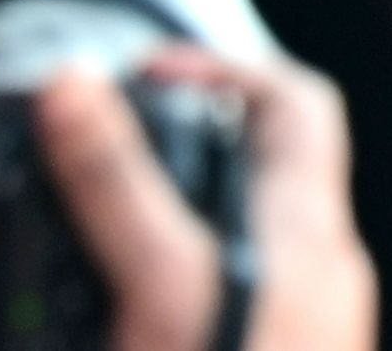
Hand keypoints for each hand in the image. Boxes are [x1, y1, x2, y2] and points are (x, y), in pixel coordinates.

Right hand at [33, 50, 375, 350]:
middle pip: (267, 165)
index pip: (296, 101)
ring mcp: (305, 315)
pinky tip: (130, 300)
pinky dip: (187, 274)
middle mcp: (320, 263)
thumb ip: (117, 184)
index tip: (148, 72)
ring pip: (249, 231)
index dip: (226, 68)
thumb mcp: (162, 278)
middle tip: (121, 137)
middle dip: (193, 140)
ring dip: (183, 214)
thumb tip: (72, 88)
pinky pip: (238, 286)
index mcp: (305, 223)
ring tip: (108, 219)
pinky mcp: (279, 349)